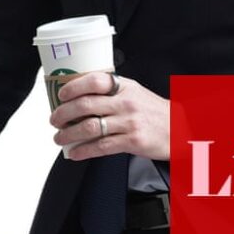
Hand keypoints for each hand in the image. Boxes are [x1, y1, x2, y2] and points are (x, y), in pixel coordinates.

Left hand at [49, 72, 169, 160]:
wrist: (179, 129)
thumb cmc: (153, 111)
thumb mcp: (134, 92)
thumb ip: (111, 92)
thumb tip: (79, 97)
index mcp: (125, 86)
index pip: (95, 80)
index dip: (74, 87)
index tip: (61, 95)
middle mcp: (126, 102)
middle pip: (86, 104)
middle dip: (64, 113)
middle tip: (54, 119)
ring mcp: (129, 122)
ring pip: (89, 127)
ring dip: (68, 134)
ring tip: (59, 137)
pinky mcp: (132, 142)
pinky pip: (101, 146)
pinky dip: (83, 151)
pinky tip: (74, 153)